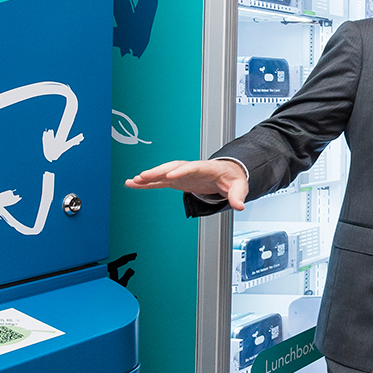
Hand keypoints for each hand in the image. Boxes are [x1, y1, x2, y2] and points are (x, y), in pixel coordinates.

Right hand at [126, 158, 248, 210]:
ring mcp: (182, 173)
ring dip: (148, 176)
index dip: (182, 170)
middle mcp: (191, 168)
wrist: (227, 173)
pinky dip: (146, 183)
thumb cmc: (231, 178)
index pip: (193, 167)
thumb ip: (238, 195)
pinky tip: (133, 184)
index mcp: (207, 168)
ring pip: (163, 172)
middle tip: (144, 176)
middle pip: (173, 167)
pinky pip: (159, 180)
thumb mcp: (239, 186)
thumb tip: (240, 205)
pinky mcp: (176, 180)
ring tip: (133, 181)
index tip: (171, 174)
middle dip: (158, 171)